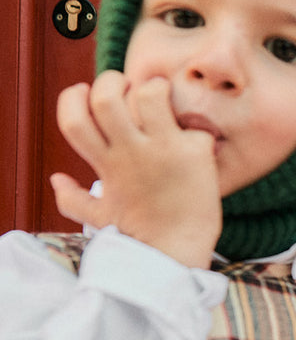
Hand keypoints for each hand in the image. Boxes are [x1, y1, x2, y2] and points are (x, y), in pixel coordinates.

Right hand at [51, 71, 221, 267]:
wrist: (177, 258)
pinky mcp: (194, 154)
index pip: (73, 118)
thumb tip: (56, 180)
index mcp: (105, 164)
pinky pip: (192, 122)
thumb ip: (73, 199)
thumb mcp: (101, 217)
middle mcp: (130, 154)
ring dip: (154, 88)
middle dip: (113, 81)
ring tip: (163, 101)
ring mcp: (162, 151)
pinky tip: (195, 137)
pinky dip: (194, 124)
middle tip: (128, 88)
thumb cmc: (140, 237)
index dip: (74, 98)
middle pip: (106, 96)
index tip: (87, 97)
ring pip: (148, 94)